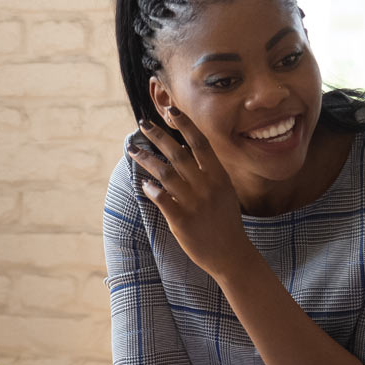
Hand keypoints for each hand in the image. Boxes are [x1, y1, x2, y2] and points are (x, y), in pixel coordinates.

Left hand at [128, 110, 257, 278]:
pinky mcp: (183, 221)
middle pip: (179, 153)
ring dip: (146, 159)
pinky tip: (143, 184)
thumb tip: (187, 150)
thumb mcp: (224, 191)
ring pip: (166, 174)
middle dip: (158, 135)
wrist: (231, 254)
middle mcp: (206, 186)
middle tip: (143, 123)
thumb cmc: (225, 221)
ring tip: (132, 149)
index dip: (185, 125)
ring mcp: (194, 203)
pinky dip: (152, 190)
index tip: (170, 109)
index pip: (200, 143)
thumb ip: (208, 172)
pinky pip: (163, 200)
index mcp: (218, 176)